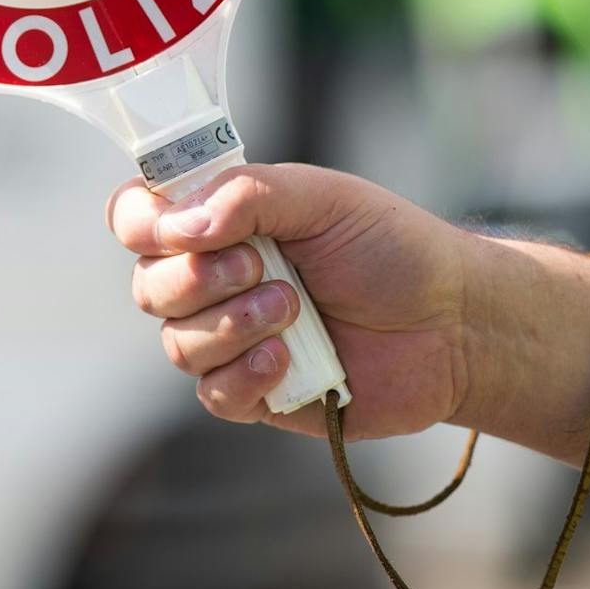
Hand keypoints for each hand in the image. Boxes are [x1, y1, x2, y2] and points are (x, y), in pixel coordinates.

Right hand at [106, 163, 472, 439]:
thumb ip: (247, 195)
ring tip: (292, 312)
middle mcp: (210, 279)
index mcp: (215, 222)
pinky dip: (245, 375)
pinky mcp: (253, 393)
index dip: (144, 225)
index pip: (135, 218)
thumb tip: (183, 225)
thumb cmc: (391, 249)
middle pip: (146, 285)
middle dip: (198, 279)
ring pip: (176, 342)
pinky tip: (288, 360)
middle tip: (261, 267)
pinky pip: (212, 393)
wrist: (455, 323)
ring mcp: (228, 337)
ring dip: (230, 326)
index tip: (188, 230)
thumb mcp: (322, 198)